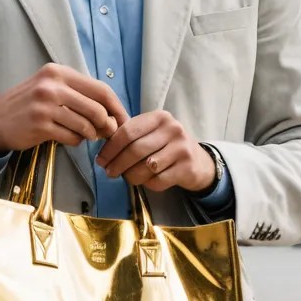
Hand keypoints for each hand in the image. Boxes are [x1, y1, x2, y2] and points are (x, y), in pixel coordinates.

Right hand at [0, 63, 128, 156]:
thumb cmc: (29, 105)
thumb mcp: (51, 89)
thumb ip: (80, 96)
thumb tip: (113, 115)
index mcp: (58, 72)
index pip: (100, 89)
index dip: (117, 107)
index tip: (124, 120)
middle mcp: (52, 85)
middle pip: (97, 108)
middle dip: (107, 125)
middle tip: (105, 134)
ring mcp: (45, 105)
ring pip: (86, 125)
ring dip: (90, 135)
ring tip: (83, 135)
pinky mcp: (40, 125)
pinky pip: (72, 137)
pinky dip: (75, 141)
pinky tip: (67, 138)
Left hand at [95, 111, 215, 193]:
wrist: (199, 162)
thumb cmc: (167, 147)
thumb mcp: (152, 133)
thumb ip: (131, 136)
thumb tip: (103, 152)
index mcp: (159, 117)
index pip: (128, 131)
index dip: (110, 148)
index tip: (101, 160)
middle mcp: (173, 129)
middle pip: (135, 150)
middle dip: (117, 164)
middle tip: (109, 173)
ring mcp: (182, 148)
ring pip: (146, 167)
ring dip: (131, 176)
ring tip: (128, 177)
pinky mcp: (187, 168)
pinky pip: (158, 180)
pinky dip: (148, 184)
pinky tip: (147, 181)